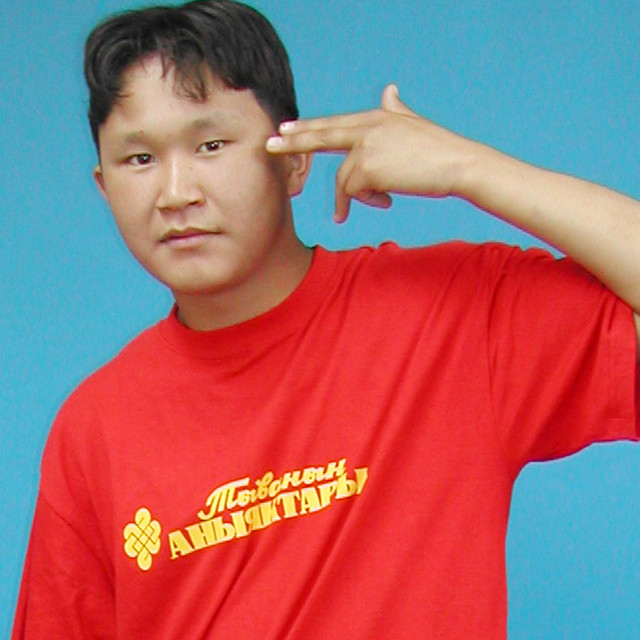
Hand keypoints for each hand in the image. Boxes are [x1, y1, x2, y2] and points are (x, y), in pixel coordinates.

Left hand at [266, 85, 471, 221]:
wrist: (457, 163)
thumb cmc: (439, 149)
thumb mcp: (413, 123)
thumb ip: (396, 108)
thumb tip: (389, 88)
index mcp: (376, 117)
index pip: (334, 123)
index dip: (309, 127)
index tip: (286, 128)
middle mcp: (367, 128)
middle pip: (322, 136)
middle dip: (294, 142)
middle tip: (269, 145)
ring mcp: (366, 147)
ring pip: (344, 179)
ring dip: (355, 197)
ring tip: (382, 201)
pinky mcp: (367, 168)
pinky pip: (354, 192)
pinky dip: (367, 201)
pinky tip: (387, 201)